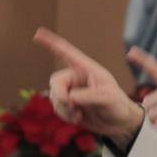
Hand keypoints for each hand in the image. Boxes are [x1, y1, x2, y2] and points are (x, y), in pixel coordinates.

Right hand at [33, 28, 143, 147]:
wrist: (118, 123)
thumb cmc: (117, 105)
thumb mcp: (107, 98)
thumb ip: (88, 96)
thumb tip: (69, 98)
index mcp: (86, 68)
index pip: (67, 52)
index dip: (51, 43)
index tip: (37, 33)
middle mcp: (76, 77)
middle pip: (55, 82)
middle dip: (60, 96)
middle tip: (72, 106)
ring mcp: (71, 91)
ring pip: (54, 98)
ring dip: (65, 110)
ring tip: (81, 115)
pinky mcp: (68, 105)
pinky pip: (57, 109)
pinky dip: (66, 116)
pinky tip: (79, 118)